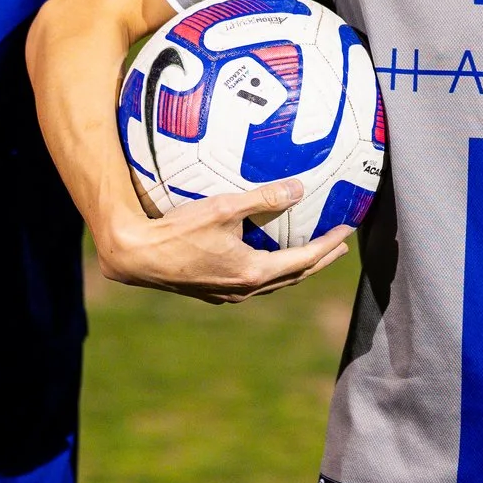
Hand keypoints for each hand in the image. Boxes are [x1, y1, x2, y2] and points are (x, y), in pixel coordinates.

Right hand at [93, 177, 353, 301]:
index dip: (329, 245)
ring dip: (295, 268)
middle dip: (319, 260)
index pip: (304, 260)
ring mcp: (227, 294)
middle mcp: (245, 290)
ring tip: (309, 252)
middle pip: (293, 276)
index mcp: (254, 272)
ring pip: (273, 283)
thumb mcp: (224, 208)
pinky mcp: (211, 291)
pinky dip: (270, 270)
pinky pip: (253, 283)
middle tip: (338, 245)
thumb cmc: (177, 230)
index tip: (347, 231)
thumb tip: (299, 188)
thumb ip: (263, 197)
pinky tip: (264, 257)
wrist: (135, 257)